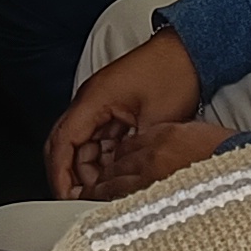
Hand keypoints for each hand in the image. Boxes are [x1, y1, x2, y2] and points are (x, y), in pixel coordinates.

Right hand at [47, 27, 207, 197]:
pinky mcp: (114, 109)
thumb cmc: (173, 72)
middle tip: (80, 200)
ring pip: (82, 145)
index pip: (63, 142)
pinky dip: (103, 159)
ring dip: (90, 168)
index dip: (60, 174)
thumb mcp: (156, 119)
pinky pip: (99, 139)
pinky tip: (116, 173)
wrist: (190, 50)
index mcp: (94, 99)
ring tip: (103, 191)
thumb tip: (123, 180)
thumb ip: (135, 152)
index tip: (64, 197)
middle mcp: (92, 101)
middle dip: (70, 175)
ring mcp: (102, 105)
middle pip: (65, 145)